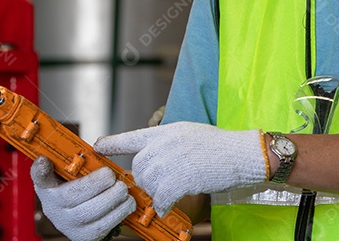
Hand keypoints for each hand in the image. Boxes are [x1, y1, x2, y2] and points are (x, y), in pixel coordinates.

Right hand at [31, 156, 136, 240]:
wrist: (85, 214)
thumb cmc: (81, 187)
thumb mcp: (72, 173)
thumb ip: (73, 160)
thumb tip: (82, 148)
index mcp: (48, 187)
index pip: (39, 177)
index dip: (40, 170)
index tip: (44, 161)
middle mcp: (53, 208)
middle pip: (70, 196)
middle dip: (96, 183)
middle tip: (111, 175)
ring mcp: (68, 225)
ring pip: (88, 213)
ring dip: (111, 198)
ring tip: (122, 188)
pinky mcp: (85, 236)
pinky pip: (102, 226)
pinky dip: (119, 212)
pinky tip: (126, 202)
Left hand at [95, 121, 266, 215]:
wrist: (241, 153)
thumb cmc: (219, 146)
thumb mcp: (188, 134)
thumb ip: (167, 144)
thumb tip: (153, 159)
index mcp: (166, 131)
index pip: (132, 136)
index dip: (113, 142)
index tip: (98, 145)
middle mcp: (164, 144)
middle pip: (138, 167)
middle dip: (144, 179)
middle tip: (157, 185)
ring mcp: (171, 161)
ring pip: (148, 183)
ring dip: (155, 192)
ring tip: (169, 193)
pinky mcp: (180, 178)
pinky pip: (161, 197)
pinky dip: (163, 205)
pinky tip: (169, 206)